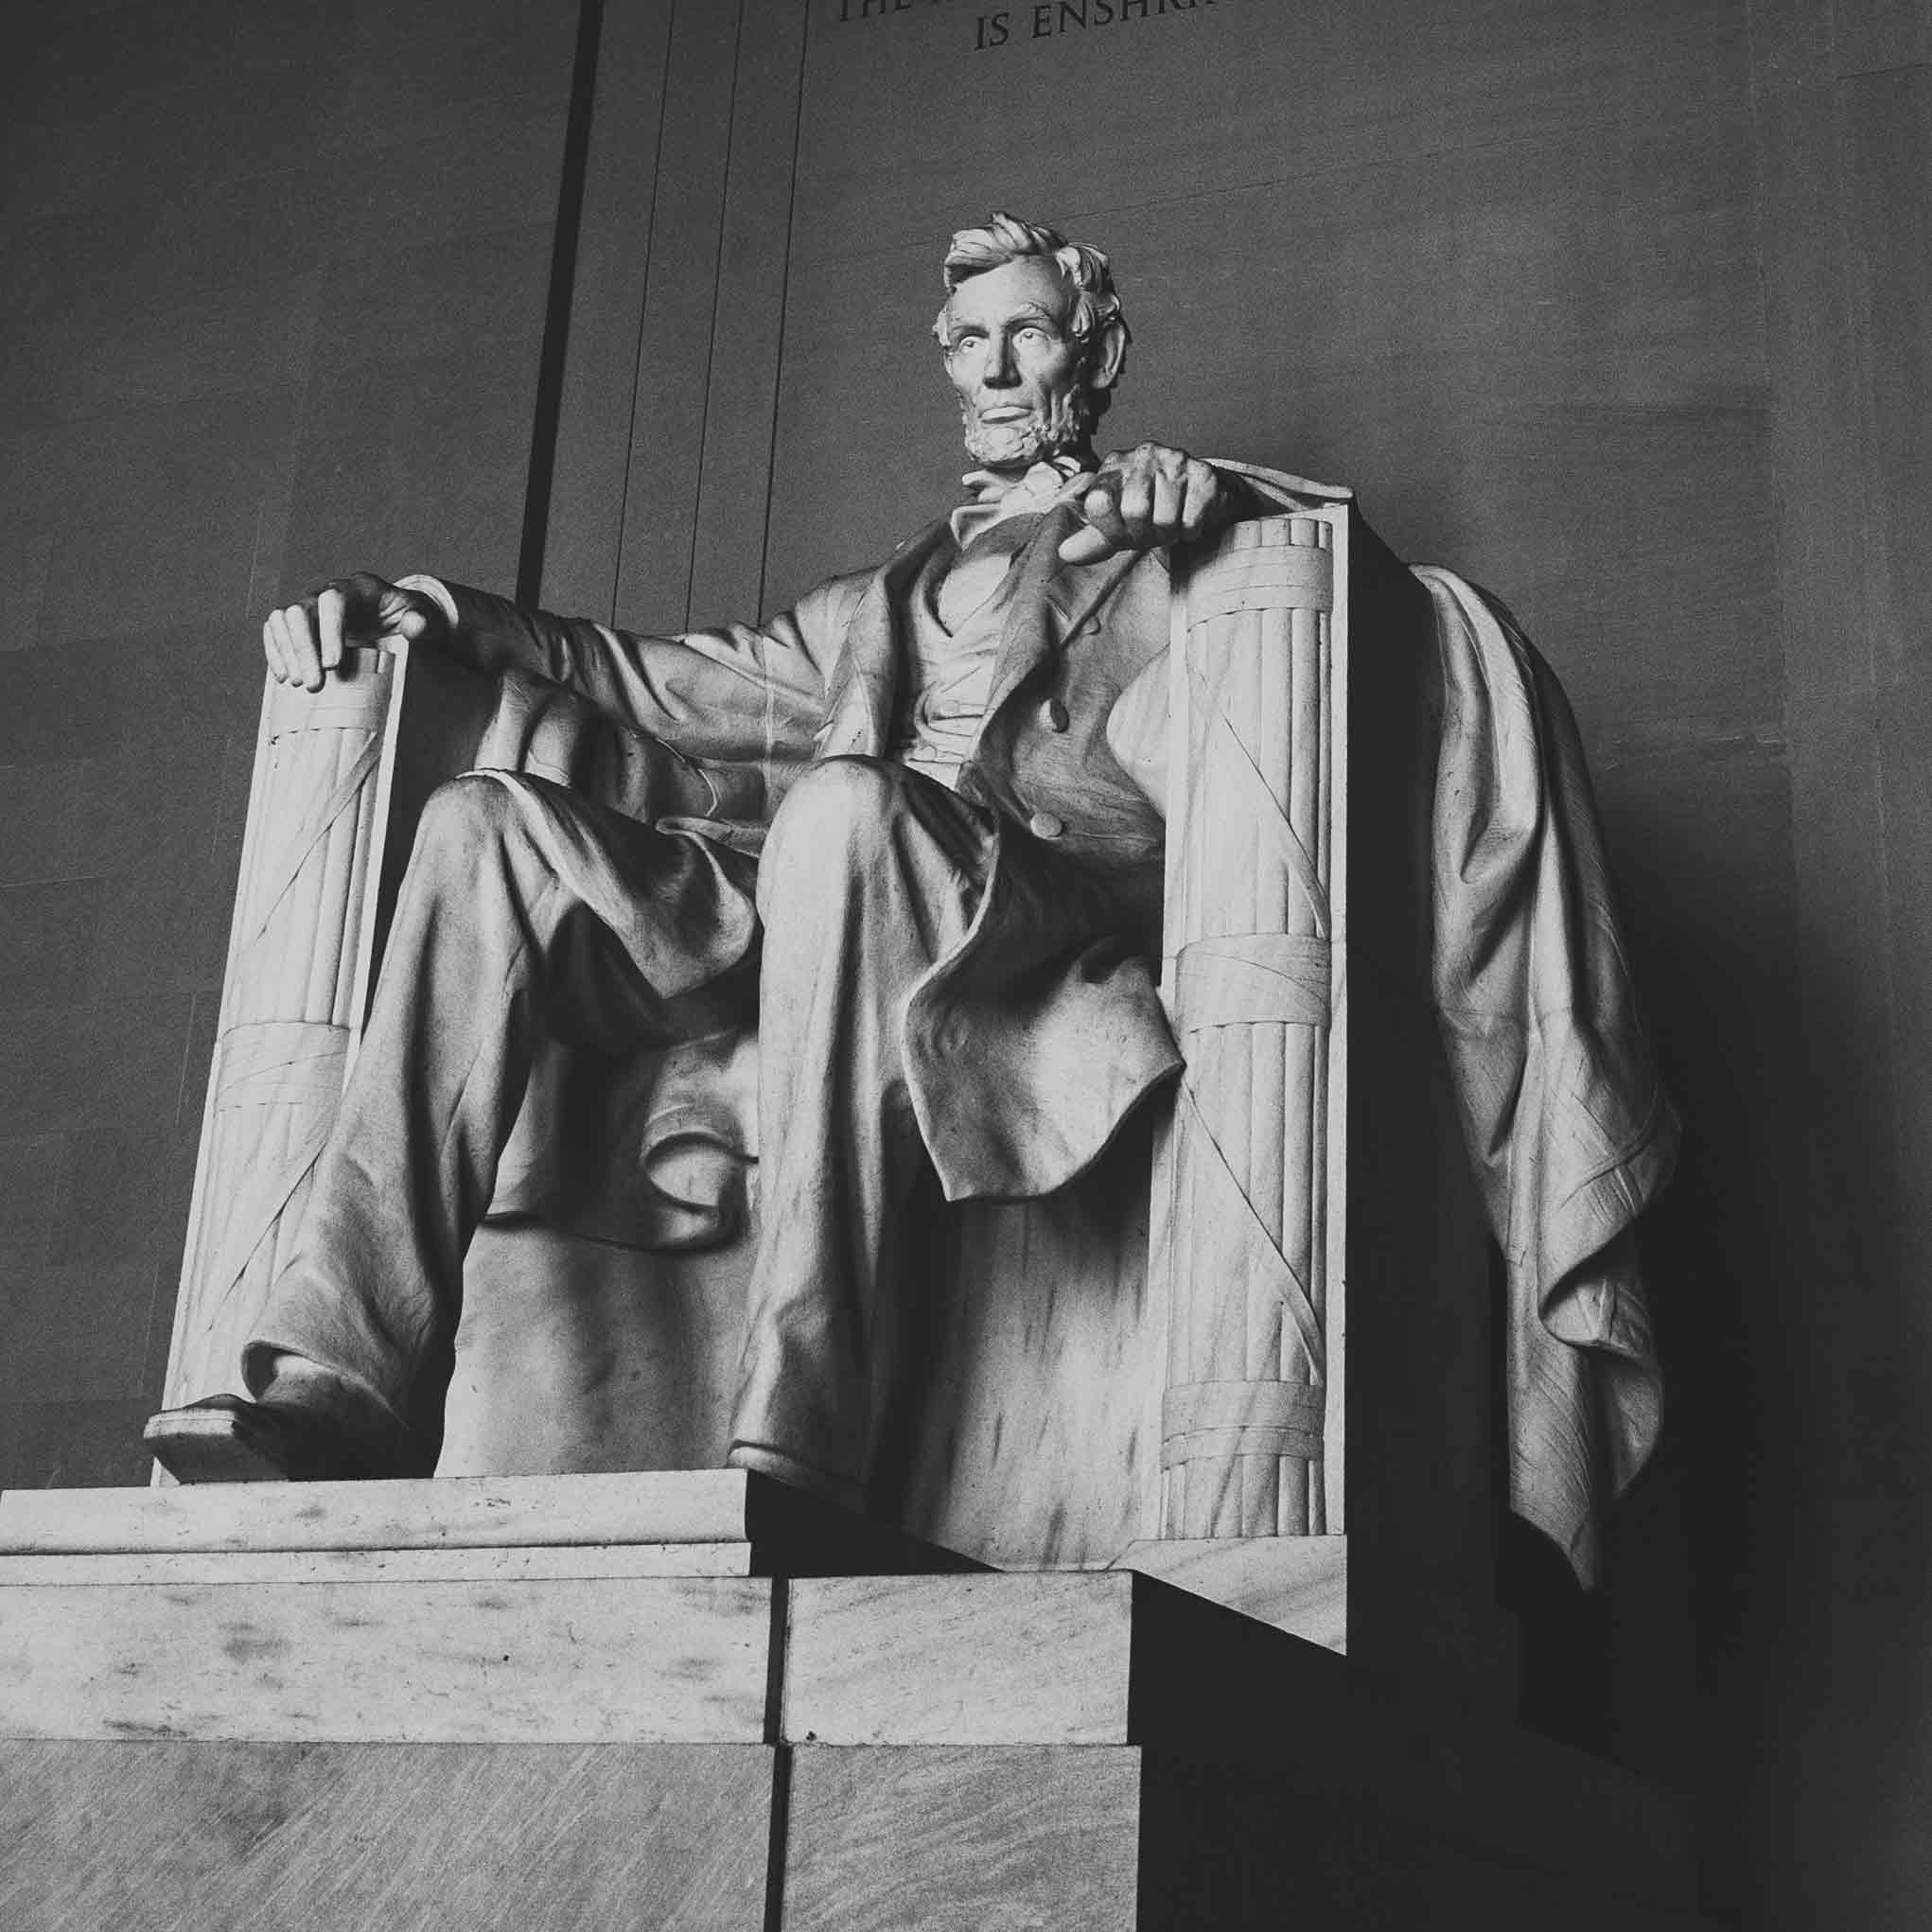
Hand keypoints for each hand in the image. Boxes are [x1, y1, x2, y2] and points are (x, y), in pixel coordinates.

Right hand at [262, 572, 446, 689]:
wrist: (399, 619)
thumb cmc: (411, 618)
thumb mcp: (425, 620)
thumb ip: (422, 622)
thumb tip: (416, 625)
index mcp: (359, 589)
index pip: (333, 601)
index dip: (329, 631)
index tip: (333, 665)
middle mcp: (329, 592)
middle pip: (302, 611)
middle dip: (304, 648)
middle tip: (313, 685)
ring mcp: (312, 605)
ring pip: (284, 619)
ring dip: (287, 652)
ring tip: (298, 683)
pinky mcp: (300, 622)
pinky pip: (275, 629)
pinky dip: (276, 651)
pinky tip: (283, 676)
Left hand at [1058, 444, 1233, 564]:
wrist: (1202, 498)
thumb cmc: (1154, 511)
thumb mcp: (1118, 526)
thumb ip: (1093, 539)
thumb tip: (1064, 553)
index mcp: (1115, 465)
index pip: (1098, 503)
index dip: (1112, 530)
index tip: (1123, 533)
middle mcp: (1143, 454)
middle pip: (1135, 511)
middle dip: (1144, 534)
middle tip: (1152, 532)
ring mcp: (1175, 459)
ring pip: (1165, 519)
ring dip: (1169, 534)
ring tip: (1172, 524)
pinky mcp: (1203, 474)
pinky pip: (1191, 519)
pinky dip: (1191, 531)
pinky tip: (1189, 519)